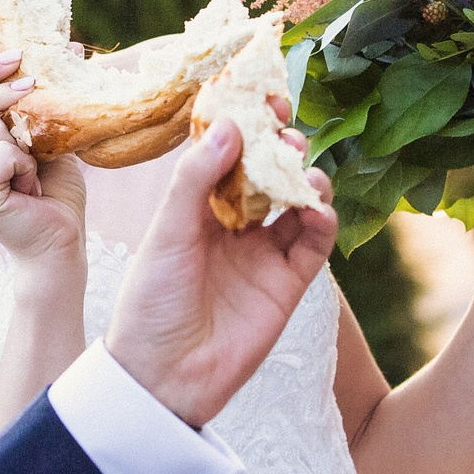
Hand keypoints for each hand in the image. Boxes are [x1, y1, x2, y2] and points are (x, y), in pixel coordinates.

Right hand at [0, 51, 87, 268]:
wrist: (60, 245)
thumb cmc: (53, 194)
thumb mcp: (42, 138)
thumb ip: (35, 106)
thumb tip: (70, 50)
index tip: (19, 55)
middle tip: (30, 83)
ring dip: (25, 146)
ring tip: (33, 175)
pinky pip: (0, 155)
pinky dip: (24, 166)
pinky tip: (30, 188)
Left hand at [105, 114, 337, 427]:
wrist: (164, 377)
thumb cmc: (151, 303)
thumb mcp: (167, 233)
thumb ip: (196, 179)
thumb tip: (231, 125)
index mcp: (196, 207)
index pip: (227, 154)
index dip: (245, 124)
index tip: (259, 96)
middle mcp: (232, 225)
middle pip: (267, 172)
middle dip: (280, 144)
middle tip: (284, 125)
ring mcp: (262, 253)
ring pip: (297, 202)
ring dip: (305, 178)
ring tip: (302, 168)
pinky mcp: (287, 283)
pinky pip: (314, 244)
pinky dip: (322, 220)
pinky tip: (317, 207)